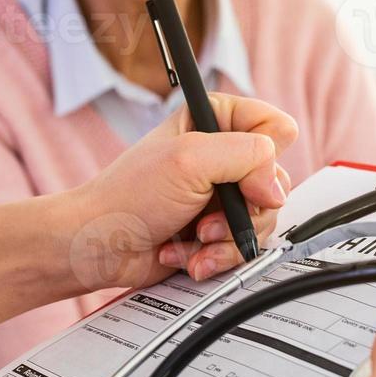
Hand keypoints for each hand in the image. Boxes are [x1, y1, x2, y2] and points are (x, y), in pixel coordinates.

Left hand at [68, 93, 296, 289]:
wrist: (98, 246)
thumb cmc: (127, 196)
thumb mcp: (189, 160)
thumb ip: (246, 157)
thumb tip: (277, 186)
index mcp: (214, 120)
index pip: (273, 127)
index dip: (264, 157)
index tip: (244, 180)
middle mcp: (221, 155)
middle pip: (274, 181)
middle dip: (244, 210)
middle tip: (209, 218)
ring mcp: (220, 195)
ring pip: (262, 218)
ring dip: (227, 238)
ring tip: (196, 240)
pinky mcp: (217, 229)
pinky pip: (242, 245)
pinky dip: (216, 256)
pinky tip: (187, 254)